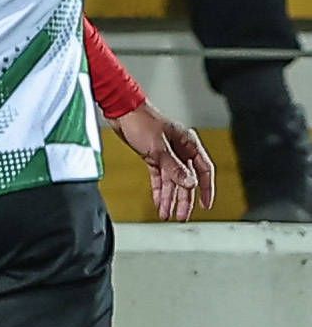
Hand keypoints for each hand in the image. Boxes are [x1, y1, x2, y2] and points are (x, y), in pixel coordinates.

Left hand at [110, 102, 217, 220]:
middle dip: (185, 199)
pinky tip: (159, 202)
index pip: (204, 170)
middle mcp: (180, 150)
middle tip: (182, 216)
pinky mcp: (153, 156)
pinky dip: (159, 190)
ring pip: (172, 181)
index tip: (206, 204)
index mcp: (189, 144)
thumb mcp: (159, 148)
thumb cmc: (141, 121)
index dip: (206, 188)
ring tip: (168, 214)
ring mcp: (166, 154)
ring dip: (170, 198)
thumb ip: (174, 167)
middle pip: (187, 179)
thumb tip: (190, 183)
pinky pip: (159, 177)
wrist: (120, 110)